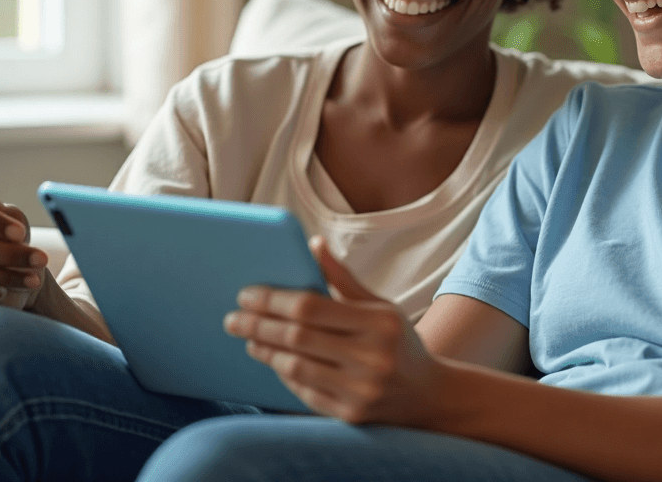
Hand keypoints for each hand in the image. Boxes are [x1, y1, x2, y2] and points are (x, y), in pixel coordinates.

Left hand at [224, 235, 445, 424]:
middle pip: (296, 337)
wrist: (428, 395)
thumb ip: (343, 278)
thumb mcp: (379, 305)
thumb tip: (311, 245)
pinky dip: (282, 373)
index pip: (310, 307)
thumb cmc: (397, 341)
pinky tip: (272, 359)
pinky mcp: (350, 416)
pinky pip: (303, 392)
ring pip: (294, 367)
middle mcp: (371, 357)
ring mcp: (360, 390)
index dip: (272, 300)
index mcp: (378, 322)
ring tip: (249, 338)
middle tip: (233, 318)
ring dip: (264, 351)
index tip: (246, 294)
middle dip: (257, 325)